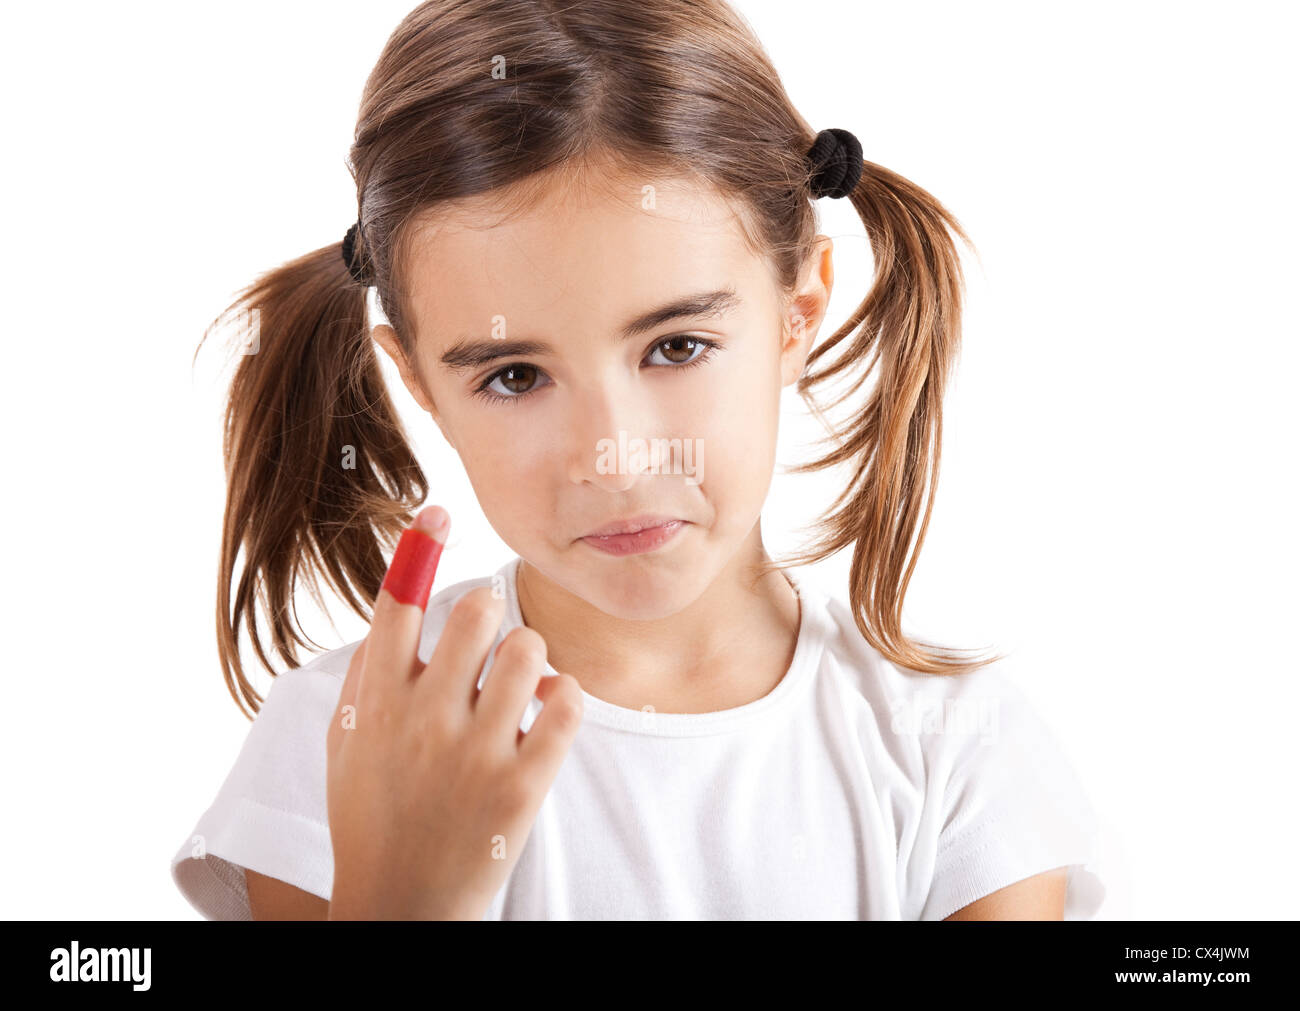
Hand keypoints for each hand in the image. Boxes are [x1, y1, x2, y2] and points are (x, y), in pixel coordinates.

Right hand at [325, 506, 582, 918]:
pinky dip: (564, 698)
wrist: (401, 907)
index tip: (438, 510)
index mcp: (376, 703)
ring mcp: (474, 753)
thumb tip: (396, 611)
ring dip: (531, 658)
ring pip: (529, 649)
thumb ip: (366, 678)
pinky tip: (548, 712)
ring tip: (520, 687)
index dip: (417, 550)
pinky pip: (565, 705)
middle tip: (489, 649)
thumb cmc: (373, 818)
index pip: (396, 607)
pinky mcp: (521, 786)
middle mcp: (422, 720)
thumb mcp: (346, 747)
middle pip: (476, 614)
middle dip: (489, 618)